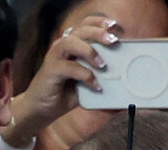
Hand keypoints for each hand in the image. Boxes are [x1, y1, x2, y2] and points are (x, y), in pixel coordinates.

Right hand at [6, 16, 118, 146]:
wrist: (42, 109)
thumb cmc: (64, 93)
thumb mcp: (86, 80)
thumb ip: (100, 74)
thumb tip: (125, 77)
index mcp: (72, 45)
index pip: (86, 25)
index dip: (100, 22)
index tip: (115, 27)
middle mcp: (62, 47)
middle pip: (81, 30)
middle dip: (99, 33)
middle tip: (113, 41)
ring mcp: (54, 57)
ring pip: (71, 42)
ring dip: (89, 51)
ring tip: (102, 64)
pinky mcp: (50, 70)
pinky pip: (70, 67)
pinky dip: (85, 75)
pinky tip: (96, 86)